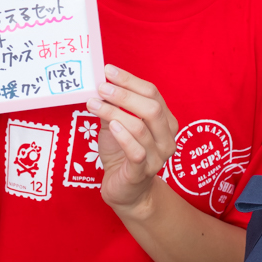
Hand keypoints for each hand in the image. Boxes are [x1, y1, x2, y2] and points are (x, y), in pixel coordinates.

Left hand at [86, 65, 178, 214]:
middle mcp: (167, 138)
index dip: (130, 80)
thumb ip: (113, 106)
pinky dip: (124, 137)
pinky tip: (111, 126)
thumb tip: (100, 82)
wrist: (126, 190)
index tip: (108, 70)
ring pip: (140, 128)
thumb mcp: (117, 125)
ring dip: (115, 112)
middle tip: (102, 87)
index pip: (152, 93)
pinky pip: (137, 152)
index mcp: (165, 121)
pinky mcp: (142, 173)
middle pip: (151, 108)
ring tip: (95, 104)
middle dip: (124, 94)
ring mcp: (157, 157)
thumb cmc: (123, 153)